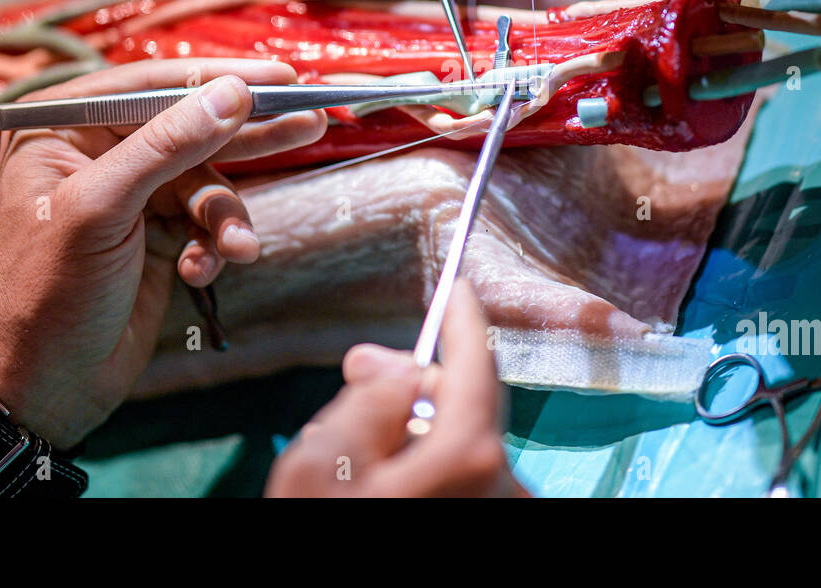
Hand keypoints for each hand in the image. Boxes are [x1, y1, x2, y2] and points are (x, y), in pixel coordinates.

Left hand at [0, 58, 326, 447]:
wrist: (43, 386)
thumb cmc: (46, 291)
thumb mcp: (102, 208)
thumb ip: (168, 146)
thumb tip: (233, 92)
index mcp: (64, 127)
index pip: (152, 85)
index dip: (217, 80)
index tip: (281, 76)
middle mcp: (98, 152)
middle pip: (192, 128)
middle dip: (248, 135)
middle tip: (311, 120)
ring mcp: (131, 196)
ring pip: (208, 183)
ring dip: (225, 217)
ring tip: (239, 246)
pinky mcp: (157, 235)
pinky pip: (206, 223)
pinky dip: (213, 246)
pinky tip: (201, 269)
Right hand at [266, 278, 527, 496]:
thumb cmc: (324, 532)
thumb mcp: (317, 462)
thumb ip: (363, 398)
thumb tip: (395, 363)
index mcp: (465, 454)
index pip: (474, 360)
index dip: (463, 317)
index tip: (457, 287)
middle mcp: (502, 482)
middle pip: (465, 401)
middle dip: (418, 384)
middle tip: (363, 375)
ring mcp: (503, 507)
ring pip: (463, 443)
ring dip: (420, 436)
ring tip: (361, 465)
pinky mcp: (494, 522)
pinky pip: (466, 479)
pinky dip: (432, 470)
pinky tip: (386, 488)